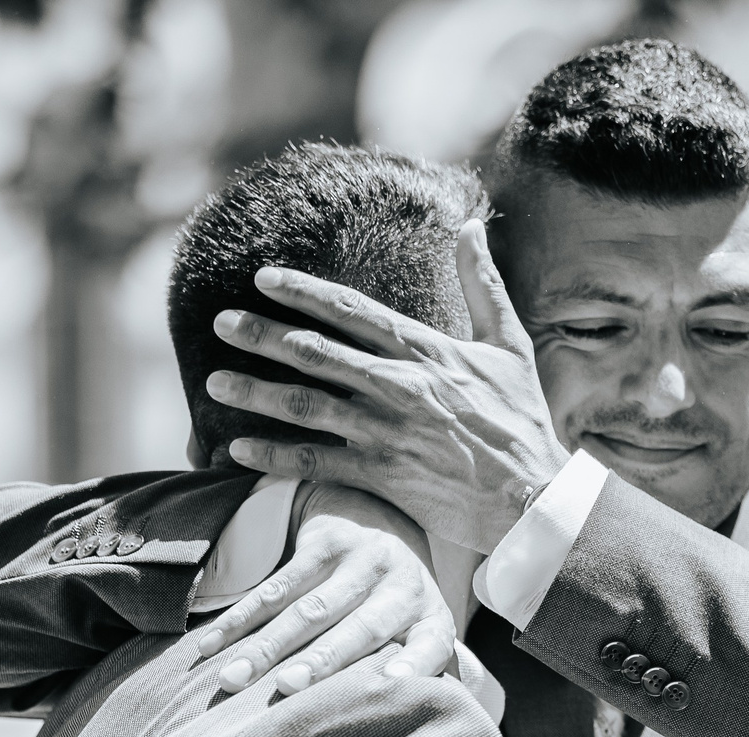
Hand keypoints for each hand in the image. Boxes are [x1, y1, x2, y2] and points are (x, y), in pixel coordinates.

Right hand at [187, 494, 460, 695]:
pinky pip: (276, 586)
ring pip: (307, 608)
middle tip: (287, 688)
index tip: (394, 682)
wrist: (380, 529)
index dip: (416, 663)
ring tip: (232, 679)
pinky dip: (240, 618)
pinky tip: (213, 645)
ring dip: (266, 645)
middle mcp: (403, 586)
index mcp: (431, 619)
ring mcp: (364, 560)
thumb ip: (412, 680)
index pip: (432, 644)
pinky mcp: (326, 542)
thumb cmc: (395, 612)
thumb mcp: (417, 637)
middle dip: (320, 659)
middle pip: (360, 628)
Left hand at [207, 221, 570, 554]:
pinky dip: (274, 455)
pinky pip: (317, 463)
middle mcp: (400, 385)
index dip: (303, 291)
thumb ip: (483, 285)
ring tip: (214, 382)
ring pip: (308, 405)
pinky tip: (236, 448)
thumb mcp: (509, 345)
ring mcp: (388, 432)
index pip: (352, 309)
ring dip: (256, 393)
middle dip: (262, 335)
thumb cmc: (521, 421)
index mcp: (426, 349)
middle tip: (220, 324)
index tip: (263, 277)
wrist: (534, 497)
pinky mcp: (383, 476)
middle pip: (316, 352)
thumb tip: (471, 225)